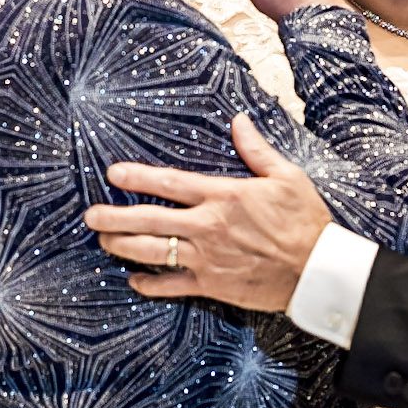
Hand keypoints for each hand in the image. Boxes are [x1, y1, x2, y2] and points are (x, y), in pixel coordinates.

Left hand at [85, 114, 329, 312]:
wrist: (317, 270)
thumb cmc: (305, 220)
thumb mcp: (286, 177)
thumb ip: (257, 150)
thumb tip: (239, 121)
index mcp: (223, 195)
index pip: (169, 182)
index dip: (137, 176)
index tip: (113, 173)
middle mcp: (207, 226)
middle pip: (149, 219)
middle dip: (115, 216)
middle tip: (90, 214)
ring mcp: (206, 258)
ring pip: (152, 251)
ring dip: (123, 246)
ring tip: (103, 240)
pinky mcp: (212, 285)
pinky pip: (171, 285)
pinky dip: (149, 284)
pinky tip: (133, 280)